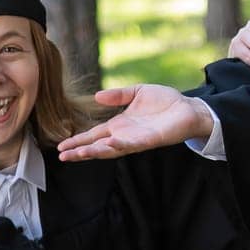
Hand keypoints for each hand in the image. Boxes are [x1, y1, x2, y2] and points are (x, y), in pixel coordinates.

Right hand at [57, 85, 211, 160]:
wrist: (189, 107)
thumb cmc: (164, 102)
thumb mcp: (137, 93)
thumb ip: (118, 95)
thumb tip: (97, 96)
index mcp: (119, 125)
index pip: (93, 136)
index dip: (78, 141)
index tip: (61, 147)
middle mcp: (125, 135)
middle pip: (98, 147)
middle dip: (81, 152)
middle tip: (63, 156)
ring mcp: (137, 139)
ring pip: (113, 149)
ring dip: (97, 151)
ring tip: (79, 153)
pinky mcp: (151, 140)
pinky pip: (133, 144)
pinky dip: (121, 145)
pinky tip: (109, 144)